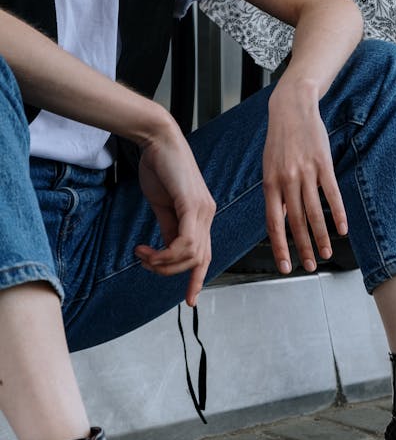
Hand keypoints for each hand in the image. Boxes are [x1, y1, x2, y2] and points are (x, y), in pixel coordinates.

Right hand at [133, 119, 215, 305]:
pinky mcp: (192, 204)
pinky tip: (147, 249)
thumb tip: (165, 250)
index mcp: (201, 215)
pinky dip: (167, 252)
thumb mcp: (163, 205)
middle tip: (146, 264)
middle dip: (171, 272)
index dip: (197, 279)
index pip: (205, 254)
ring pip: (192, 255)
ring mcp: (202, 210)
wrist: (157, 140)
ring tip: (143, 255)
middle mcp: (207, 214)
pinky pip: (186, 241)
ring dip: (164, 263)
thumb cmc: (159, 167)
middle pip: (198, 260)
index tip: (190, 300)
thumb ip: (168, 228)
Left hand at [263, 79, 347, 274]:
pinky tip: (342, 228)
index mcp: (270, 184)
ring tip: (327, 253)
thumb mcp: (269, 168)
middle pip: (296, 222)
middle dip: (303, 248)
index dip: (280, 247)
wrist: (291, 108)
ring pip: (314, 212)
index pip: (273, 223)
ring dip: (321, 236)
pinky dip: (337, 213)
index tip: (286, 265)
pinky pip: (331, 194)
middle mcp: (287, 180)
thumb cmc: (280, 140)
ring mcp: (306, 172)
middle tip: (311, 265)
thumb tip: (281, 220)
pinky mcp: (323, 164)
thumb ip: (276, 195)